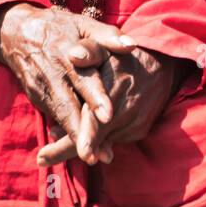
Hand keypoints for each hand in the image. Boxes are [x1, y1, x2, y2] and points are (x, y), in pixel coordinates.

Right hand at [0, 2, 138, 165]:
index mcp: (67, 55)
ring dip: (73, 140)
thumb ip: (106, 36)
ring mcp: (42, 89)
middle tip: (94, 155)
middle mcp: (53, 75)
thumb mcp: (82, 23)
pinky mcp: (36, 98)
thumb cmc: (58, 26)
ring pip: (59, 118)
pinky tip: (82, 148)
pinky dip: (66, 133)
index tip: (109, 116)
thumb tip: (132, 45)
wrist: (15, 31)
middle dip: (80, 133)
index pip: (84, 79)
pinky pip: (53, 117)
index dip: (96, 98)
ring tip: (93, 158)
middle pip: (67, 107)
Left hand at [36, 47, 193, 167]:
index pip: (92, 121)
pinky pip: (114, 139)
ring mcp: (135, 123)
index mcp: (115, 88)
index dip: (71, 139)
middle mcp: (127, 110)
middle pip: (93, 138)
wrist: (164, 65)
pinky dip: (97, 141)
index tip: (43, 154)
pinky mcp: (140, 130)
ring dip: (80, 143)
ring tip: (53, 147)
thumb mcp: (107, 47)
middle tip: (41, 158)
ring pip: (102, 142)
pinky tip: (82, 140)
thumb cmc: (126, 56)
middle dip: (65, 150)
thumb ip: (90, 51)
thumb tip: (72, 55)